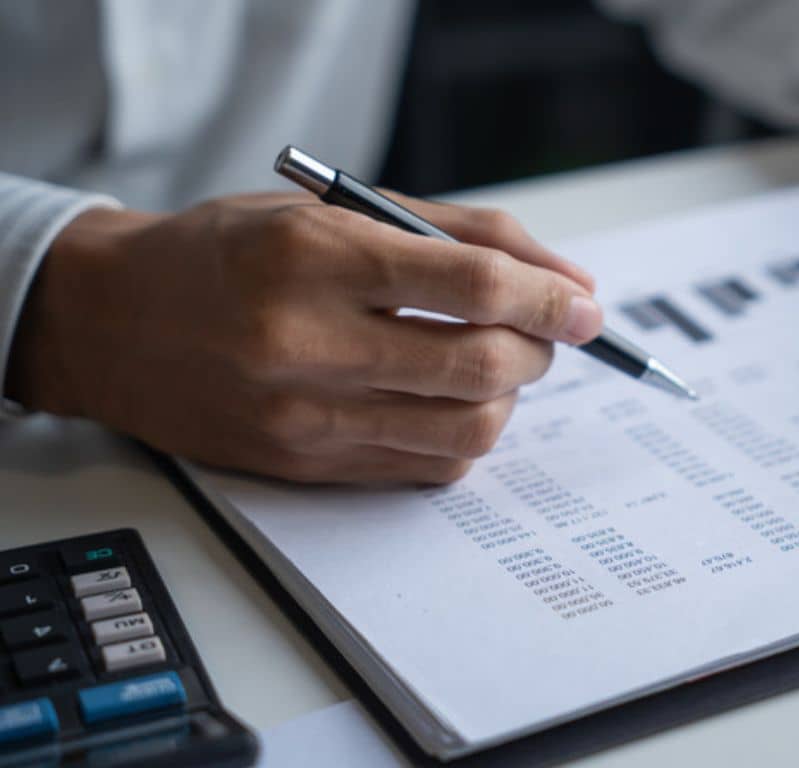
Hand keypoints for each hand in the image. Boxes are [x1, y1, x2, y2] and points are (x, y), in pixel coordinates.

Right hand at [6, 193, 601, 484]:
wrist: (117, 320)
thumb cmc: (234, 252)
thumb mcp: (338, 210)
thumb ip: (461, 235)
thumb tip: (567, 281)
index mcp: (316, 257)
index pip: (473, 285)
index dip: (551, 298)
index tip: (586, 306)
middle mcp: (306, 341)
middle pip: (481, 366)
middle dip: (540, 350)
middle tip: (543, 333)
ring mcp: (303, 415)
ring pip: (466, 430)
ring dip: (509, 399)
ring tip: (494, 365)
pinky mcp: (303, 465)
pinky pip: (427, 468)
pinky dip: (465, 436)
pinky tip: (448, 402)